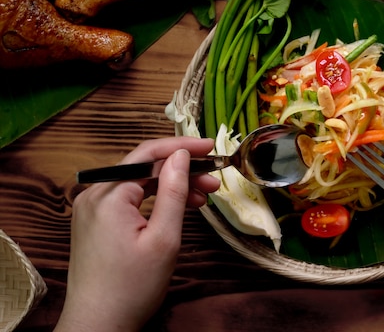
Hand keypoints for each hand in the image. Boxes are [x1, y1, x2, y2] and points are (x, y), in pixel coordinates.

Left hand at [55, 137, 219, 331]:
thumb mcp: (163, 239)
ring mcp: (92, 209)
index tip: (211, 148)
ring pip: (138, 183)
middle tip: (214, 181)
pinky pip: (129, 198)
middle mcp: (94, 195)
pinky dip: (154, 199)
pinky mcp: (95, 222)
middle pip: (143, 168)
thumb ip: (173, 192)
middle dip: (181, 170)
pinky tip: (178, 206)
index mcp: (108, 195)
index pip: (148, 155)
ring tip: (203, 197)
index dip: (182, 147)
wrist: (98, 325)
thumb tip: (181, 156)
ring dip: (170, 185)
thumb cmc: (132, 287)